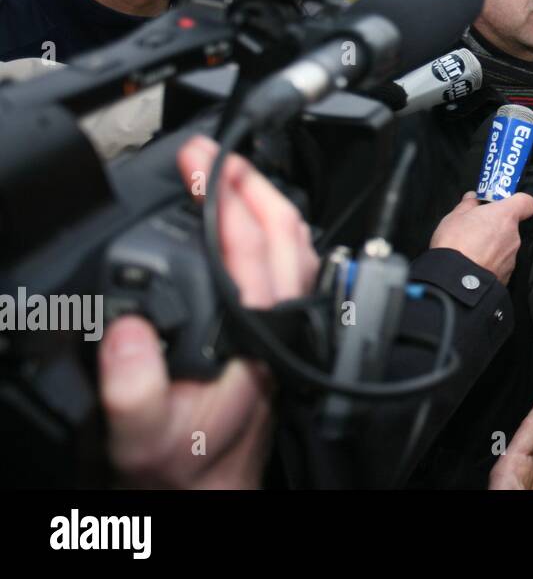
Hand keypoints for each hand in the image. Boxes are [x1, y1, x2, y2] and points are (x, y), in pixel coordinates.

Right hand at [98, 134, 319, 488]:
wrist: (209, 488)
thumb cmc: (185, 462)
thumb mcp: (142, 432)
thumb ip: (133, 386)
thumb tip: (128, 327)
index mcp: (259, 331)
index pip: (251, 242)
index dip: (225, 193)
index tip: (197, 159)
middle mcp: (284, 319)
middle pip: (285, 230)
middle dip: (248, 180)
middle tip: (209, 151)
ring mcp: (290, 320)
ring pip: (297, 242)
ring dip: (265, 198)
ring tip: (230, 169)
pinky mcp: (284, 326)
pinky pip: (292, 262)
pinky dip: (273, 228)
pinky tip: (249, 219)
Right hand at [429, 191, 532, 284]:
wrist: (455, 281)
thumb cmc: (455, 246)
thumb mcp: (454, 217)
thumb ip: (467, 204)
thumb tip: (472, 198)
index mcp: (504, 216)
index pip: (526, 202)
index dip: (516, 201)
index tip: (502, 202)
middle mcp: (513, 236)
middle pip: (511, 225)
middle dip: (495, 226)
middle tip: (476, 228)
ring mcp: (511, 257)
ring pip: (505, 245)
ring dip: (492, 245)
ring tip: (471, 248)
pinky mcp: (507, 274)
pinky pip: (500, 263)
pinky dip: (490, 262)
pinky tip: (474, 262)